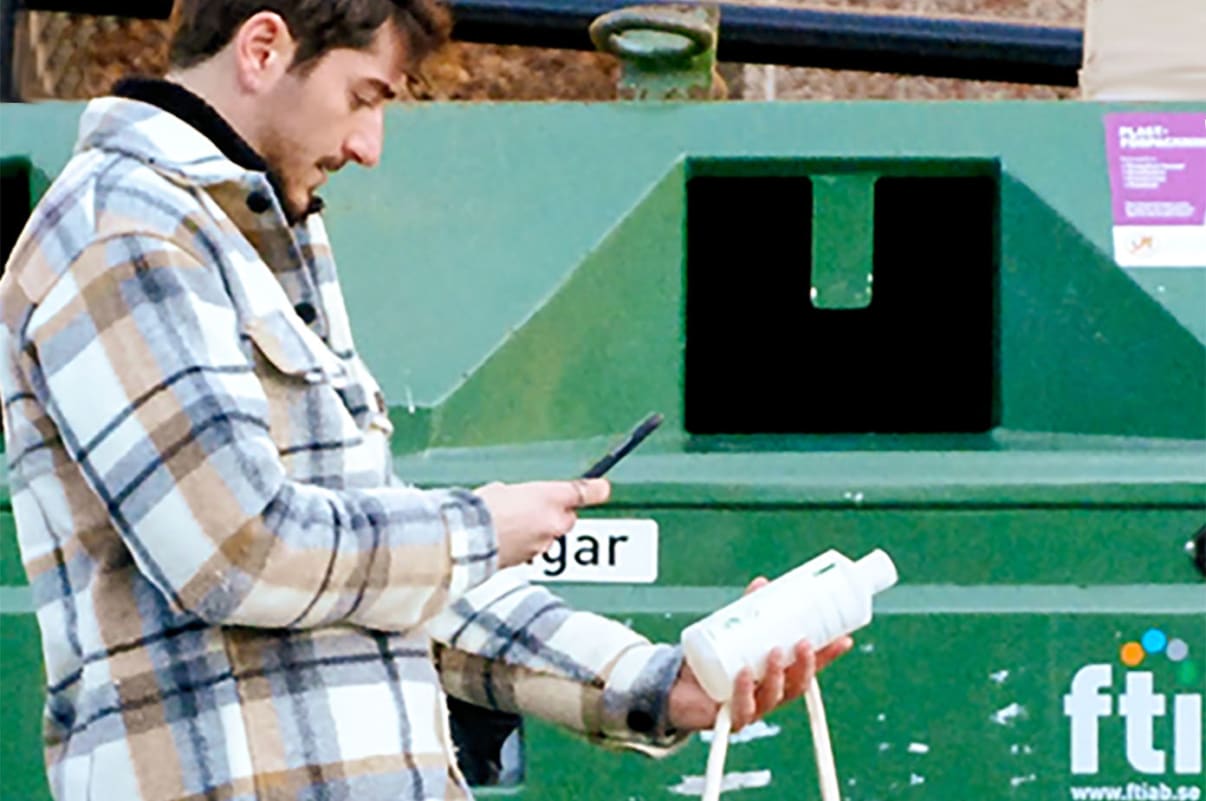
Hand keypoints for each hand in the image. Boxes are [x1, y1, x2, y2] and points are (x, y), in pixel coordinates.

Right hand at [475, 479, 610, 568]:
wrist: (468, 538)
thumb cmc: (483, 508)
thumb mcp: (505, 488)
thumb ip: (524, 495)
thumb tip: (523, 500)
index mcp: (550, 497)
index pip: (582, 492)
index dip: (595, 490)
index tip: (602, 488)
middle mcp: (553, 522)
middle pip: (565, 518)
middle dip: (554, 515)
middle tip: (531, 507)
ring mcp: (543, 544)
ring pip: (548, 536)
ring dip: (536, 531)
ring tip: (509, 524)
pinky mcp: (530, 560)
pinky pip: (532, 549)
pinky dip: (523, 545)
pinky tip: (504, 538)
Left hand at [667, 577, 853, 732]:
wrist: (679, 689)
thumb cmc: (716, 661)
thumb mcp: (735, 632)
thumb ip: (749, 610)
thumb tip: (763, 583)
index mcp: (778, 675)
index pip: (810, 666)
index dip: (828, 655)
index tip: (844, 638)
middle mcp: (770, 693)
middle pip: (797, 685)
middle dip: (805, 665)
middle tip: (803, 643)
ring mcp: (751, 707)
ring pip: (773, 697)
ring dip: (777, 676)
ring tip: (773, 653)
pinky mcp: (729, 715)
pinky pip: (741, 708)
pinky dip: (744, 690)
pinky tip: (744, 674)